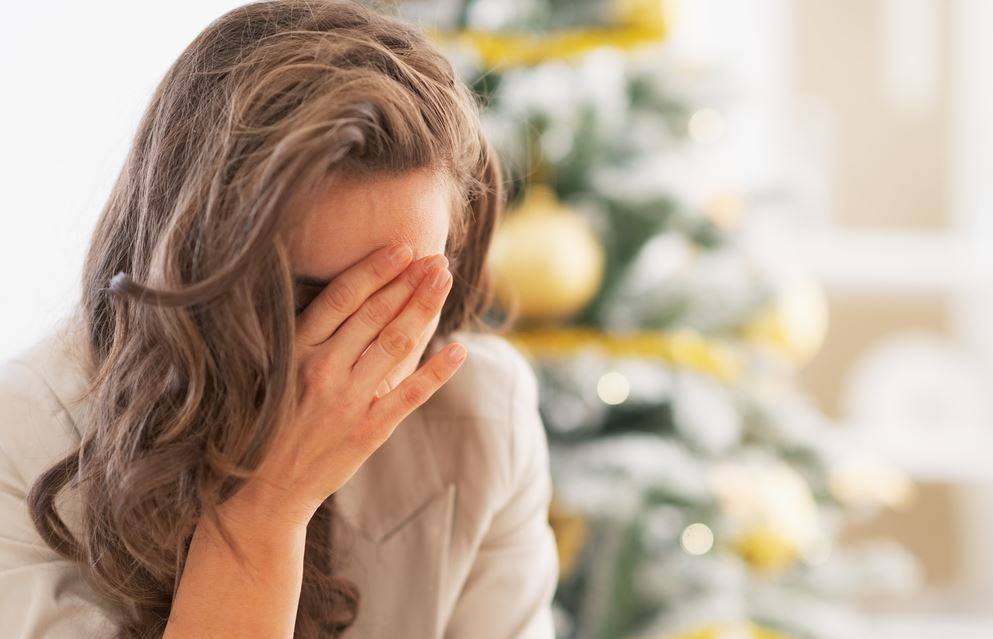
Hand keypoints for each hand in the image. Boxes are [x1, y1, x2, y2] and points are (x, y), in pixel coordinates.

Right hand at [227, 243, 465, 527]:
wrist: (261, 491)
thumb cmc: (269, 424)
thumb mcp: (275, 372)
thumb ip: (309, 339)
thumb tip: (351, 297)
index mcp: (295, 351)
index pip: (342, 298)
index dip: (376, 269)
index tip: (403, 246)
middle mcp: (322, 370)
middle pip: (375, 314)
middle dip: (410, 281)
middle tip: (436, 258)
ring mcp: (347, 401)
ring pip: (395, 344)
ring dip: (424, 308)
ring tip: (445, 281)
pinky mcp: (368, 430)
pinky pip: (410, 393)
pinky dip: (437, 370)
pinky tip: (458, 348)